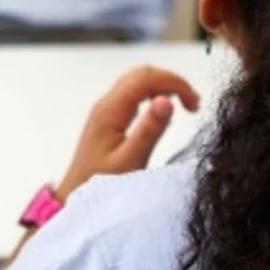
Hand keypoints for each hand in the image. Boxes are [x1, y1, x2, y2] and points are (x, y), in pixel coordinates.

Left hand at [57, 66, 200, 200]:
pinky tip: (166, 113)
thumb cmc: (98, 184)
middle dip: (172, 82)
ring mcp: (107, 109)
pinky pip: (134, 94)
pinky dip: (155, 95)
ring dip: (164, 87)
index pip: (145, 78)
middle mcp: (106, 104)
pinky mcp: (109, 117)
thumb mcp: (128, 162)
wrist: (74, 195)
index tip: (194, 103)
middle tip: (194, 105)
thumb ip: (148, 131)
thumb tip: (167, 100)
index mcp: (110, 111)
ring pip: (138, 82)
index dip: (174, 82)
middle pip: (142, 74)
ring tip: (187, 108)